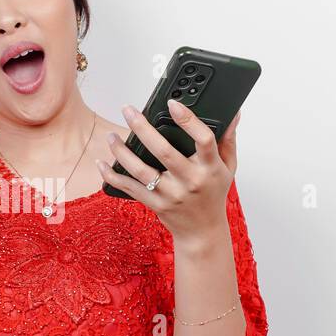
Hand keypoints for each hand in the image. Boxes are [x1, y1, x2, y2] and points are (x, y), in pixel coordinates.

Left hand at [96, 99, 241, 243]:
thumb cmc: (213, 195)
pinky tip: (102, 164)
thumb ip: (227, 139)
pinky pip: (130, 188)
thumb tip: (232, 113)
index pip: (203, 139)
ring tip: (112, 136)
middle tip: (129, 111)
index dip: (188, 120)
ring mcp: (172, 194)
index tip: (172, 104)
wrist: (203, 232)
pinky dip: (113, 176)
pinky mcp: (156, 204)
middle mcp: (190, 180)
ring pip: (141, 170)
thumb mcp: (228, 167)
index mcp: (210, 167)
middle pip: (164, 151)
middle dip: (143, 128)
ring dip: (122, 152)